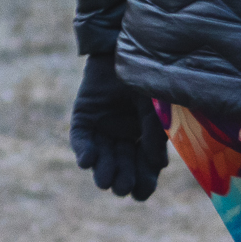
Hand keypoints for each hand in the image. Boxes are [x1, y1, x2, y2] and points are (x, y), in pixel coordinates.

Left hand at [69, 53, 168, 200]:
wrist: (125, 46)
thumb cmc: (147, 76)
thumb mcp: (155, 107)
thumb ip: (154, 135)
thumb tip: (159, 167)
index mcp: (144, 137)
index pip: (144, 166)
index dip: (143, 182)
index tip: (141, 195)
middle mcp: (122, 136)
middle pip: (122, 165)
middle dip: (122, 178)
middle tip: (122, 189)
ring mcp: (102, 128)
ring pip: (101, 157)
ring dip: (103, 170)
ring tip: (105, 181)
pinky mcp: (82, 118)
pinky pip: (81, 140)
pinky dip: (83, 151)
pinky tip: (87, 162)